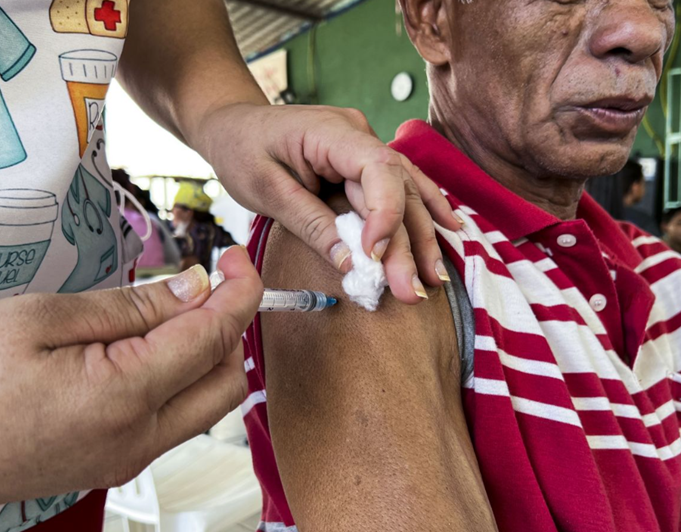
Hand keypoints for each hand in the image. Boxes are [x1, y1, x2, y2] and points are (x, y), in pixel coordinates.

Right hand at [0, 247, 261, 519]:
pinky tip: (145, 347)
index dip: (239, 290)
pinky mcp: (106, 466)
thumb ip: (132, 307)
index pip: (216, 337)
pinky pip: (167, 423)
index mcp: (126, 398)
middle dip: (229, 325)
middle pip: (225, 381)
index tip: (236, 257)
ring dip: (204, 354)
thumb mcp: (41, 318)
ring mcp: (123, 460)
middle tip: (206, 280)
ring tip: (171, 308)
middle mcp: (137, 441)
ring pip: (202, 406)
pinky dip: (176, 381)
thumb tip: (194, 288)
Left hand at [197, 103, 462, 303]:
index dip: (384, 213)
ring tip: (435, 278)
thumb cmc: (241, 149)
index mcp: (332, 131)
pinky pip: (397, 189)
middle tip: (414, 289)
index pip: (377, 169)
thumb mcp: (265, 189)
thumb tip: (350, 263)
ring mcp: (364, 148)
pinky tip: (448, 229)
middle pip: (396, 189)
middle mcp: (359, 135)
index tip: (375, 256)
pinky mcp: (361, 165)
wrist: (232, 124)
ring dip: (420, 236)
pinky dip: (421, 211)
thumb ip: (310, 224)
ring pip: (404, 193)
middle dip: (408, 242)